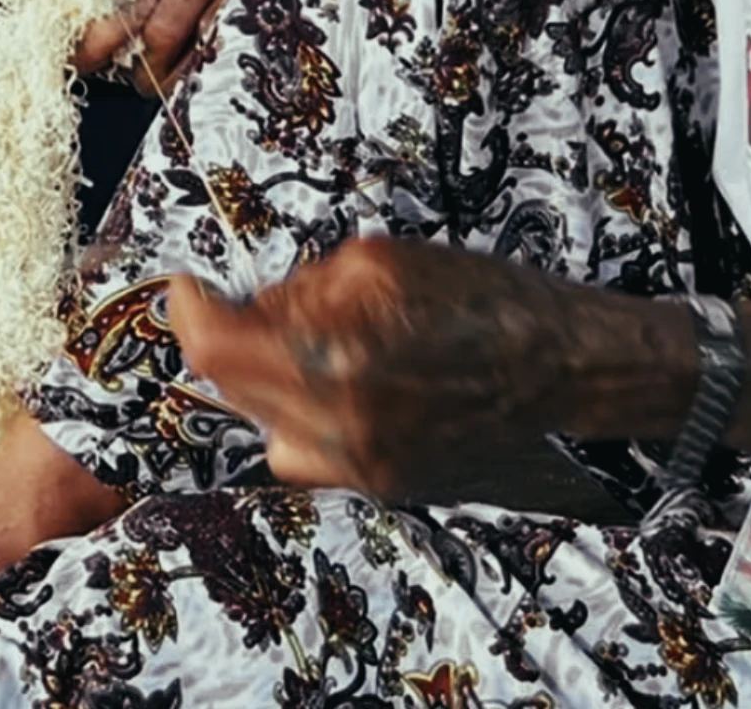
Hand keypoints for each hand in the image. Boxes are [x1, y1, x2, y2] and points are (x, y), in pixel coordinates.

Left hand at [167, 239, 614, 497]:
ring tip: (303, 343)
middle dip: (225, 337)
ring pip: (264, 425)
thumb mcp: (375, 262)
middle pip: (230, 388)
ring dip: (262, 381)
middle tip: (237, 302)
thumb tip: (245, 303)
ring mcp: (364, 467)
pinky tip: (336, 382)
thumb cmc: (481, 298)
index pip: (215, 348)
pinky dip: (303, 416)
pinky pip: (308, 454)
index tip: (187, 286)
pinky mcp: (385, 488)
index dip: (188, 310)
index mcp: (337, 355)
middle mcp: (342, 424)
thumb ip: (299, 288)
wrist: (563, 365)